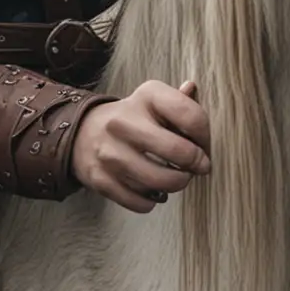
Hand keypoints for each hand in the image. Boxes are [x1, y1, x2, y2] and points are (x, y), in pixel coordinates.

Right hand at [71, 78, 210, 212]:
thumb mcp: (154, 101)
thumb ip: (179, 100)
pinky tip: (153, 189)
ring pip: (161, 182)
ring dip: (177, 184)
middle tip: (198, 167)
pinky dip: (153, 200)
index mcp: (145, 96)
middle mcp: (124, 121)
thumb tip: (192, 88)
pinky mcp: (100, 178)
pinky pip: (141, 202)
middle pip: (179, 151)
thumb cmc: (133, 118)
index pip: (191, 116)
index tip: (204, 146)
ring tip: (177, 178)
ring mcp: (109, 152)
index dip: (206, 137)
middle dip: (197, 165)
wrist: (83, 132)